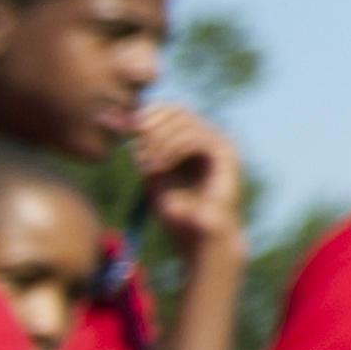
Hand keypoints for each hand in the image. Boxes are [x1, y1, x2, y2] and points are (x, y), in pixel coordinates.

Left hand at [132, 106, 248, 258]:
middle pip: (178, 110)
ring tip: (148, 166)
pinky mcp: (227, 154)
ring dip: (159, 142)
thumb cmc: (178, 212)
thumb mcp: (152, 174)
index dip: (148, 113)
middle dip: (151, 126)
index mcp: (193, 140)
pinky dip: (172, 148)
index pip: (171, 110)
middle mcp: (210, 137)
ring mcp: (221, 144)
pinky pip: (196, 137)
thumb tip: (123, 121)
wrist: (199, 239)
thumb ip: (142, 149)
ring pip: (185, 122)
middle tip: (136, 149)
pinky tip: (159, 167)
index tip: (125, 129)